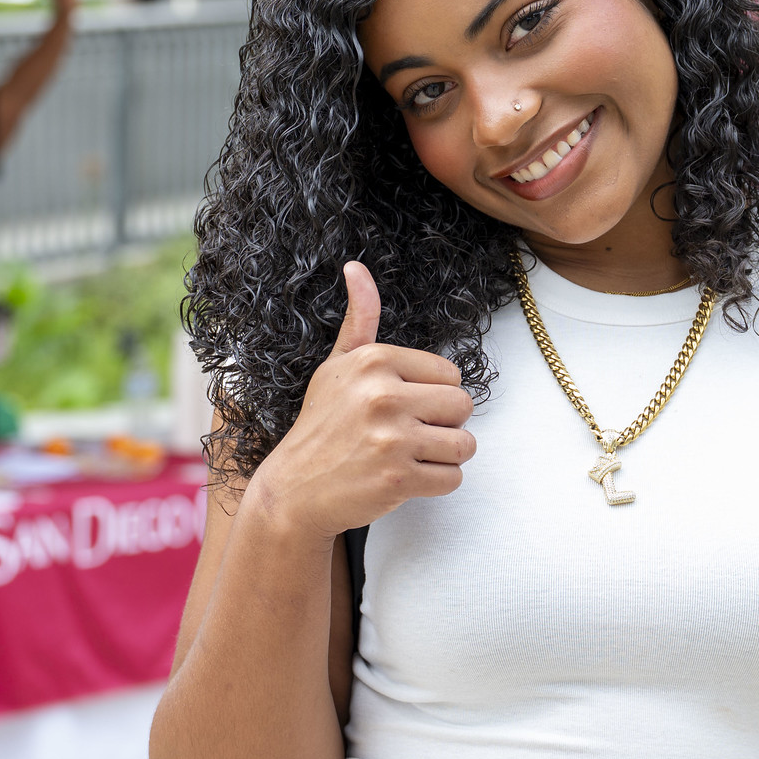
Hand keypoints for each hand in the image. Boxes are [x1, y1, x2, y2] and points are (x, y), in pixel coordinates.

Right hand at [251, 262, 475, 540]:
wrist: (294, 491)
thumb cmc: (321, 427)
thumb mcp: (336, 366)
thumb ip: (359, 320)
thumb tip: (356, 267)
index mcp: (374, 361)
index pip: (451, 374)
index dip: (433, 394)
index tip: (404, 407)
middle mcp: (383, 395)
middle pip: (463, 406)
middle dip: (444, 424)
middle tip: (410, 434)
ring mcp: (391, 439)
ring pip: (464, 444)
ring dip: (445, 455)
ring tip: (411, 455)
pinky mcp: (398, 478)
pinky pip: (453, 477)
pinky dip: (437, 482)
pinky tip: (406, 477)